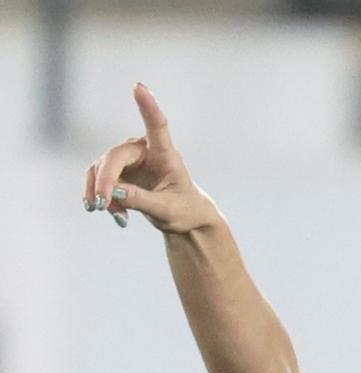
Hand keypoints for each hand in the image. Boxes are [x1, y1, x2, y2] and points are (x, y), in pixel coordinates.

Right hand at [82, 83, 218, 234]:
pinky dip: (100, 195)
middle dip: (106, 180)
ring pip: (101, 168)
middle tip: (101, 203)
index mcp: (166, 154)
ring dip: (100, 191)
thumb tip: (113, 191)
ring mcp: (128, 159)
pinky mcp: (116, 170)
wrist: (181, 217)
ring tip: (110, 213)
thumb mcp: (166, 210)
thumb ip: (141, 200)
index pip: (157, 126)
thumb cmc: (183, 210)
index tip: (140, 87)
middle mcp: (144, 151)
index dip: (148, 106)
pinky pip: (97, 179)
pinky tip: (110, 211)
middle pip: (115, 157)